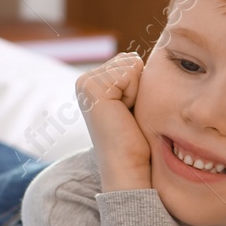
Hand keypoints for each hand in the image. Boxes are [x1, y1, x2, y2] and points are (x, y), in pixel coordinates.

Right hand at [77, 52, 151, 191]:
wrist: (129, 168)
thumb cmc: (138, 141)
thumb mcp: (135, 103)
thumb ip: (133, 79)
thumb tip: (138, 57)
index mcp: (93, 83)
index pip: (130, 62)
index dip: (140, 87)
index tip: (130, 113)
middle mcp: (84, 80)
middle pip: (131, 60)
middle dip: (139, 86)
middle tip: (129, 116)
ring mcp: (86, 83)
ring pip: (132, 64)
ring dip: (138, 90)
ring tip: (127, 116)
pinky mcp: (92, 87)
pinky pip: (132, 71)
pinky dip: (136, 93)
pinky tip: (125, 114)